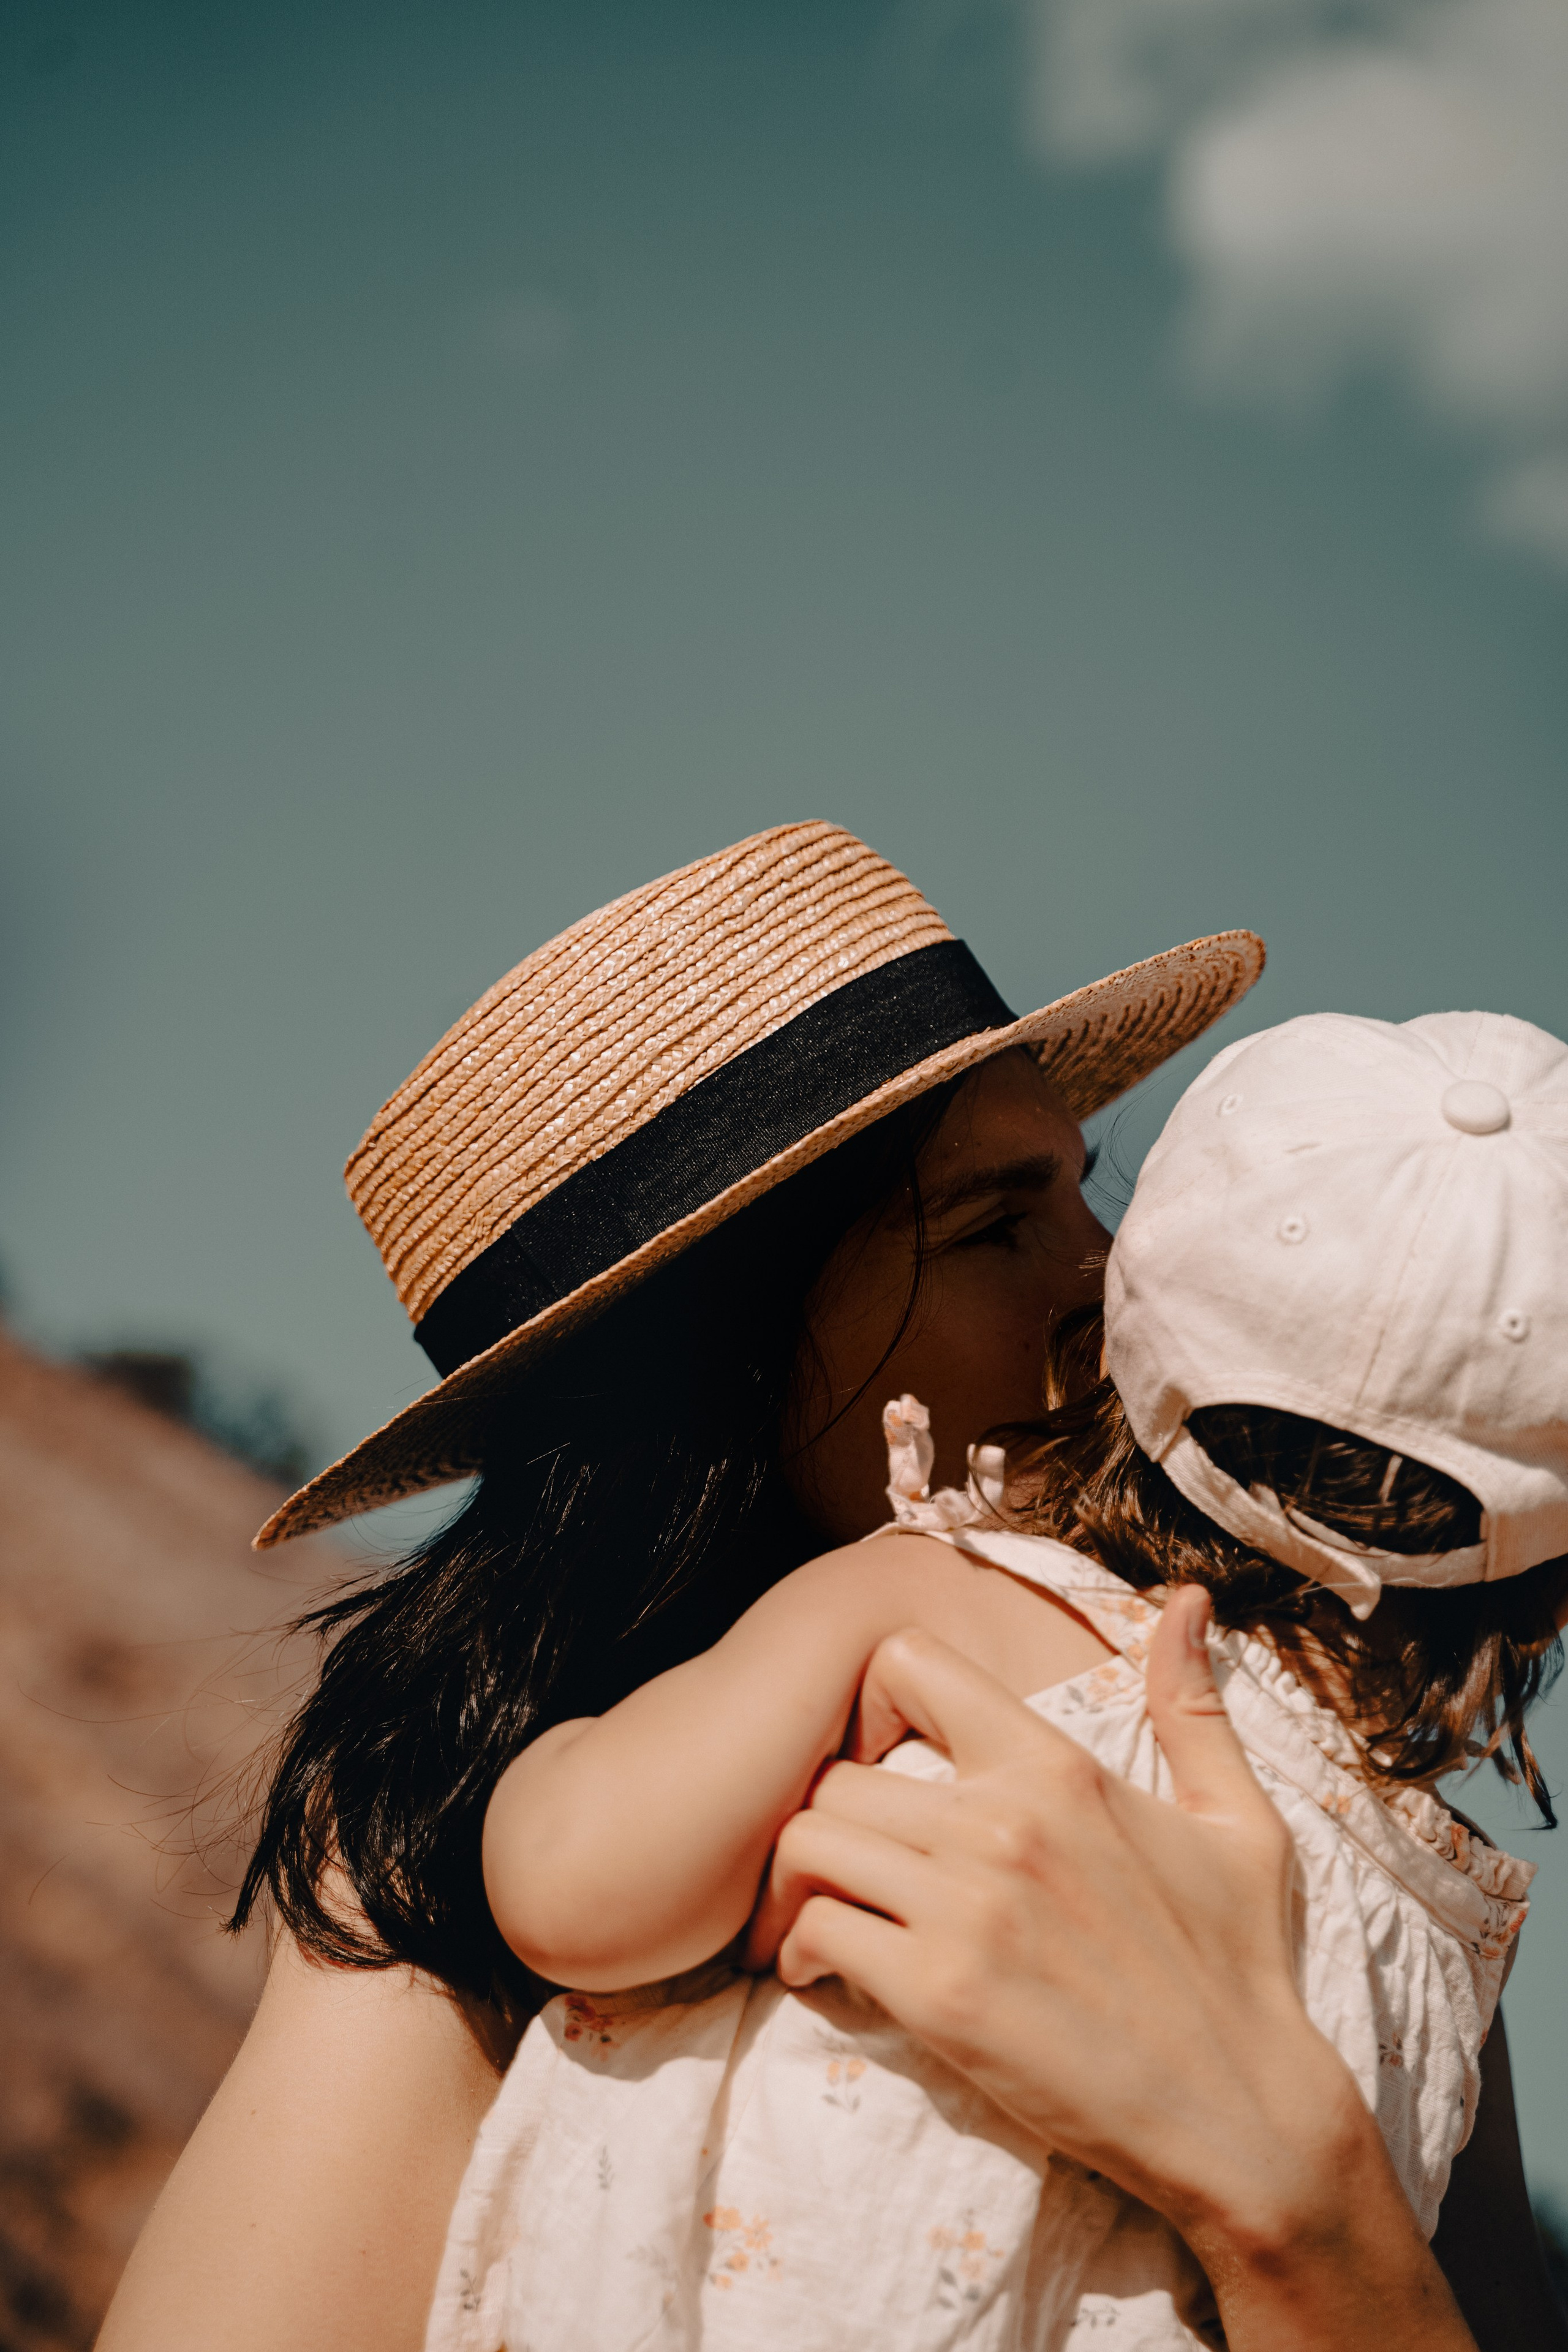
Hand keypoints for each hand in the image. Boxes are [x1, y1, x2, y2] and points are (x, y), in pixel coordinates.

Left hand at [749, 1588, 1475, 2351]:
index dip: (876, 1699)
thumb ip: (1191, 1704)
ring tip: (823, 1912)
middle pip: (836, 1772)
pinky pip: (817, 1934)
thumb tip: (1185, 1598)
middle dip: (829, 1813)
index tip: (879, 1749)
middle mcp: (1001, 1823)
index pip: (908, 1665)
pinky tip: (833, 1972)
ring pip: (811, 1844)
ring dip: (803, 1881)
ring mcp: (965, 1908)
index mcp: (1057, 1767)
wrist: (1242, 2114)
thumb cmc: (1239, 1967)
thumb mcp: (1236, 1820)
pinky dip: (804, 1951)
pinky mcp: (939, 1994)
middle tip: (840, 1858)